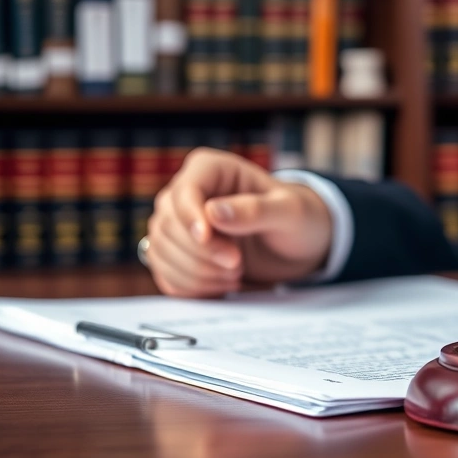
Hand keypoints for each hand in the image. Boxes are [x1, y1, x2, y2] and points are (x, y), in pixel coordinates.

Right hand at [146, 147, 332, 296]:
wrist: (297, 245)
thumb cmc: (297, 219)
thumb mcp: (289, 212)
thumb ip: (255, 210)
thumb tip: (212, 212)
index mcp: (211, 169)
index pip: (183, 192)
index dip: (190, 218)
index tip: (207, 238)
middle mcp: (187, 193)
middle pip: (167, 225)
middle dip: (201, 253)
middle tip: (238, 265)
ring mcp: (178, 224)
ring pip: (160, 251)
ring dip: (197, 273)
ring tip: (236, 274)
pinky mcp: (178, 253)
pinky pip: (166, 274)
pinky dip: (192, 287)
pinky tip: (222, 286)